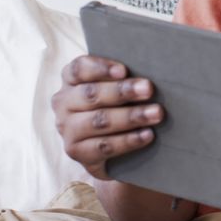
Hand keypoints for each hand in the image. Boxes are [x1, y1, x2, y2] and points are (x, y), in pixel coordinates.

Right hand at [52, 55, 163, 178]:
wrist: (106, 147)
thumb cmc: (116, 104)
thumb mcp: (113, 87)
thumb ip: (123, 78)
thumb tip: (155, 68)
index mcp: (70, 80)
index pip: (79, 68)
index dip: (100, 68)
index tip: (124, 70)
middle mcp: (64, 103)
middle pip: (91, 94)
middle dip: (122, 91)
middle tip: (149, 89)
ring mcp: (68, 130)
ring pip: (99, 120)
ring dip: (130, 116)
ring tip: (156, 113)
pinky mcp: (77, 152)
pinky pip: (104, 146)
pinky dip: (128, 140)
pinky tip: (148, 134)